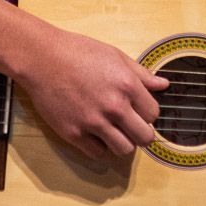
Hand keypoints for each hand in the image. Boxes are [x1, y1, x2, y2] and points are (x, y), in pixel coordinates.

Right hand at [17, 26, 168, 159]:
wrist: (42, 58)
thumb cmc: (78, 52)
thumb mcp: (115, 56)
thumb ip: (141, 74)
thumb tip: (163, 85)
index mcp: (127, 86)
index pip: (153, 114)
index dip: (147, 114)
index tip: (138, 112)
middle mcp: (114, 106)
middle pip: (144, 138)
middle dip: (141, 133)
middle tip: (131, 127)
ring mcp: (93, 122)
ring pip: (124, 150)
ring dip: (122, 143)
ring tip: (114, 132)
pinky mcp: (73, 133)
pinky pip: (98, 153)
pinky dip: (100, 147)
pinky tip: (96, 135)